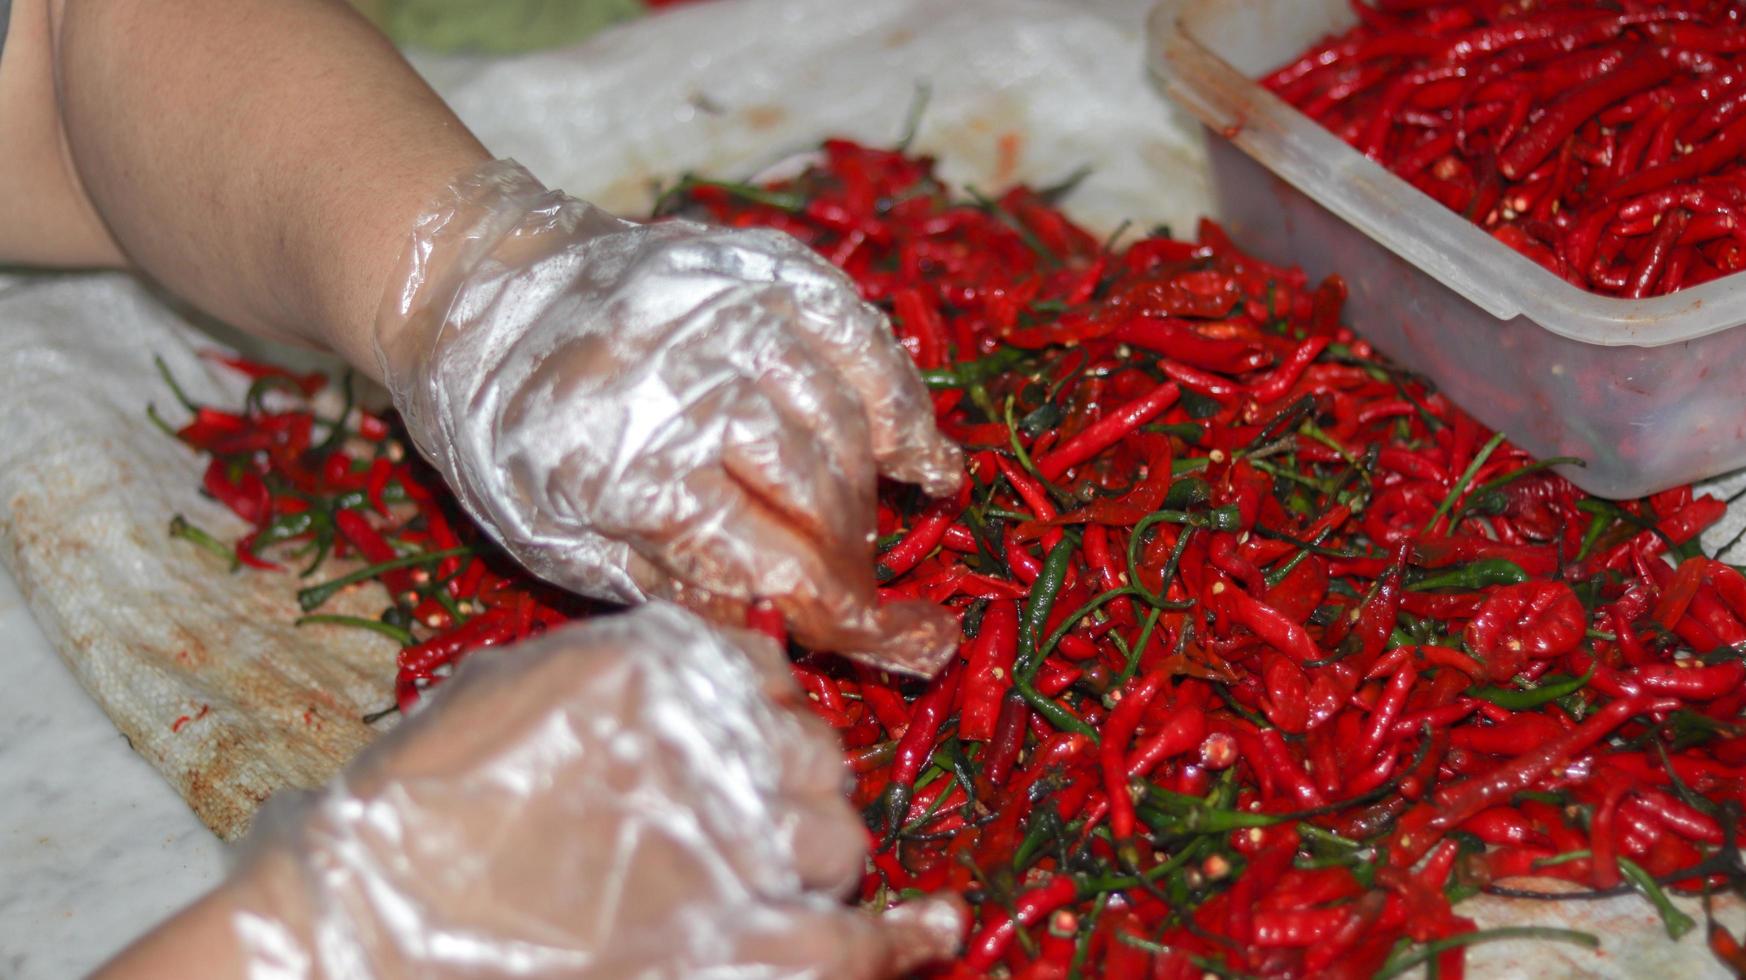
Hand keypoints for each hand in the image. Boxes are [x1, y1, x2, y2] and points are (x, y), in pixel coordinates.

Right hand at [223, 602, 961, 977]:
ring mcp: (746, 843)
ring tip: (767, 877)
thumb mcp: (514, 688)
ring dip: (814, 854)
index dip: (761, 714)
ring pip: (838, 837)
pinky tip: (934, 933)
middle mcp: (727, 740)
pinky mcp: (748, 945)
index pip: (769, 672)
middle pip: (814, 754)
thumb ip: (619, 665)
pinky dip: (903, 941)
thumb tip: (714, 665)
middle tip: (741, 818)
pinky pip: (855, 941)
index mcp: (670, 665)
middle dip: (790, 783)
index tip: (742, 744)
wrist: (372, 929)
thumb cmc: (419, 810)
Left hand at [373, 161, 962, 673]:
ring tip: (867, 531)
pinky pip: (858, 335)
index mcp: (624, 465)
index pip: (765, 557)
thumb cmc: (508, 434)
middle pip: (815, 489)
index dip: (840, 612)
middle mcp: (686, 381)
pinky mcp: (759, 266)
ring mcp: (728, 312)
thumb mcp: (555, 535)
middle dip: (854, 556)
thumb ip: (664, 581)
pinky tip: (916, 450)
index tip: (892, 641)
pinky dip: (898, 396)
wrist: (478, 283)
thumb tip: (774, 626)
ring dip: (871, 490)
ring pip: (844, 417)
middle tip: (863, 588)